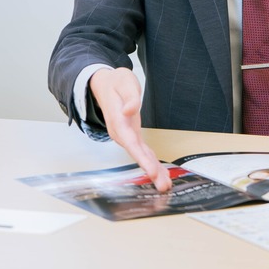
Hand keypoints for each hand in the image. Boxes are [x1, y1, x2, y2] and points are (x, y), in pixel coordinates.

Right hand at [89, 67, 171, 192]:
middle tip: (163, 186)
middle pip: (137, 154)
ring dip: (153, 170)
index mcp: (119, 121)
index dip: (142, 159)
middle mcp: (121, 132)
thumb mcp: (124, 82)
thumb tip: (130, 110)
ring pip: (141, 155)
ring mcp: (126, 134)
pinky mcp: (132, 134)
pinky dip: (151, 162)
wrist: (104, 84)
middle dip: (150, 171)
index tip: (151, 171)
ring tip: (164, 184)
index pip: (131, 143)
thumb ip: (130, 97)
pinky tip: (160, 172)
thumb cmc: (115, 82)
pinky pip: (142, 151)